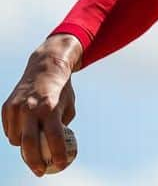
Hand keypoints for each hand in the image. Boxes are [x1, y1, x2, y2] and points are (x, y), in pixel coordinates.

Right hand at [3, 35, 80, 176]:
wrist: (45, 67)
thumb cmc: (62, 91)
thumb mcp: (69, 106)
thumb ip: (61, 127)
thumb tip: (56, 149)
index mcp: (50, 107)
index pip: (54, 138)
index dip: (57, 154)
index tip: (60, 165)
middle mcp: (31, 108)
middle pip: (30, 144)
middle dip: (35, 162)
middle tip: (41, 171)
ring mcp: (16, 108)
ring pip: (17, 139)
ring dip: (25, 148)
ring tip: (34, 150)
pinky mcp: (6, 107)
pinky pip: (9, 131)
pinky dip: (17, 137)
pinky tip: (25, 136)